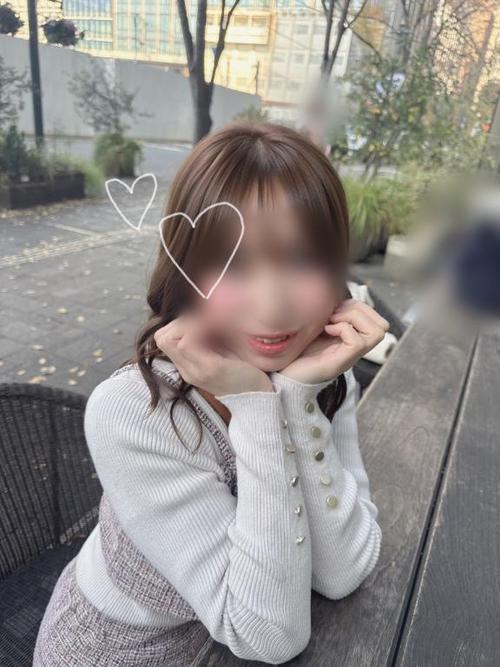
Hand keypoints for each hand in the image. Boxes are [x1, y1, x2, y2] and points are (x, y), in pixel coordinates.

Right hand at [154, 312, 273, 395]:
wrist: (262, 397)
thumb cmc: (245, 372)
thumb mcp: (222, 352)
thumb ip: (209, 338)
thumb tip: (203, 311)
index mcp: (188, 367)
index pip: (163, 338)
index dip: (178, 324)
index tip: (200, 321)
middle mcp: (188, 371)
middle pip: (162, 337)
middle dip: (181, 322)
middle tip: (204, 322)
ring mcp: (197, 371)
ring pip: (170, 339)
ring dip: (189, 324)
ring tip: (210, 324)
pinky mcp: (211, 369)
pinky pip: (188, 343)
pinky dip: (199, 329)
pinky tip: (216, 327)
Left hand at [278, 298, 389, 383]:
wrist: (282, 374)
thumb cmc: (295, 350)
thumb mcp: (315, 325)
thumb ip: (329, 314)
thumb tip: (336, 296)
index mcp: (350, 339)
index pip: (376, 319)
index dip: (359, 306)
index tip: (335, 309)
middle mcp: (354, 349)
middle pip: (382, 325)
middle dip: (359, 311)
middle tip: (334, 315)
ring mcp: (349, 357)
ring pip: (377, 332)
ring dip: (353, 319)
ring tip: (331, 322)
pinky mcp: (339, 364)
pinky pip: (357, 342)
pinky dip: (343, 329)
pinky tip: (326, 330)